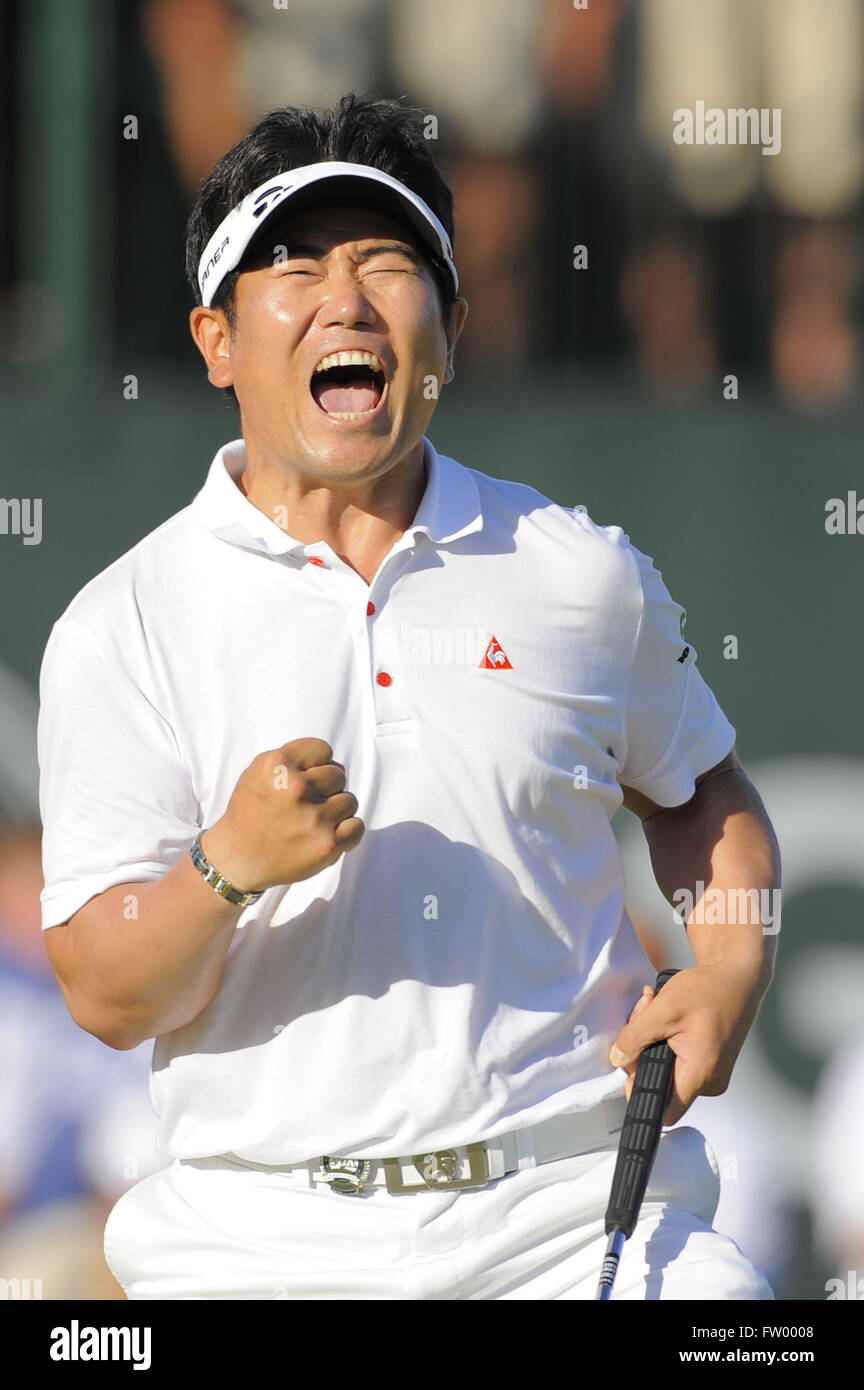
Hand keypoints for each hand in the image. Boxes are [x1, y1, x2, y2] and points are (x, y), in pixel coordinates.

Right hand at [200, 738, 363, 892]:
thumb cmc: (252, 810)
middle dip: (326, 788)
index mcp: (277, 765)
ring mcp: (314, 817)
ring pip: (350, 800)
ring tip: (312, 820)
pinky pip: (357, 826)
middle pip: (339, 774)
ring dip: (335, 810)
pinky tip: (326, 833)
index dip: (315, 764)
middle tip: (305, 803)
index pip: (323, 750)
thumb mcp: (259, 770)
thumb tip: (332, 762)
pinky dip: (346, 831)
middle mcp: (296, 788)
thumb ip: (294, 758)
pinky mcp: (327, 844)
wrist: (238, 858)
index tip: (302, 779)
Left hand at [608, 964, 763, 1124]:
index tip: (632, 1070)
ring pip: (670, 1072)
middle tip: (644, 1022)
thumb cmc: (711, 990)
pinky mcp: (712, 1063)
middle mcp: (711, 1081)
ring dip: (655, 1045)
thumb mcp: (663, 1009)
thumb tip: (618, 1058)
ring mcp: (714, 1073)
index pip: (665, 1110)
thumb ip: (635, 1037)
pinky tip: (669, 1020)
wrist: (738, 979)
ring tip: (658, 1014)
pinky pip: (682, 1064)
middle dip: (645, 1056)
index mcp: (701, 1073)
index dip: (642, 1093)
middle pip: (663, 1086)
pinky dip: (668, 1043)